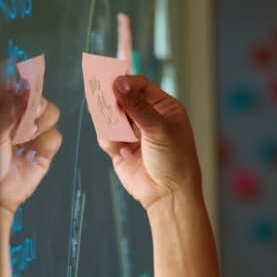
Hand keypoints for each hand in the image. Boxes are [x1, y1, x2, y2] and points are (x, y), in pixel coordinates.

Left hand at [0, 82, 61, 213]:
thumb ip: (8, 112)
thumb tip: (23, 90)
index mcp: (3, 111)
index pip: (18, 89)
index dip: (23, 86)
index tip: (23, 88)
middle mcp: (20, 119)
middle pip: (39, 98)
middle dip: (36, 103)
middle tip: (30, 113)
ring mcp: (35, 135)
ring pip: (51, 114)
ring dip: (41, 123)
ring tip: (26, 138)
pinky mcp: (46, 151)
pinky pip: (56, 137)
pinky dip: (46, 141)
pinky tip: (33, 151)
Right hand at [100, 75, 201, 210]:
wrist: (168, 196)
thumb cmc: (175, 161)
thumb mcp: (159, 129)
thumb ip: (137, 105)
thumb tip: (119, 82)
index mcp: (164, 108)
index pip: (140, 86)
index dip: (125, 82)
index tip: (109, 81)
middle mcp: (148, 118)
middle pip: (122, 99)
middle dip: (113, 103)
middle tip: (100, 100)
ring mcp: (133, 133)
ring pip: (111, 118)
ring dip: (111, 125)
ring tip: (118, 134)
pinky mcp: (121, 149)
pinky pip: (107, 137)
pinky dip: (110, 142)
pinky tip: (123, 152)